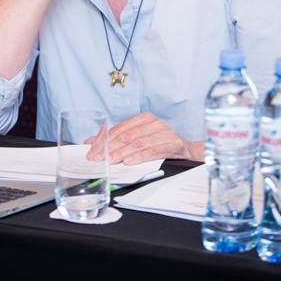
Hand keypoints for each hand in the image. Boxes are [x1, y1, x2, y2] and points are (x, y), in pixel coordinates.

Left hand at [87, 112, 203, 164]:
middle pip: (126, 136)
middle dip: (108, 148)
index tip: (91, 150)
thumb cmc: (161, 144)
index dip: (103, 140)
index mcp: (143, 118)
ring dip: (121, 153)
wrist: (189, 150)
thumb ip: (118, 139)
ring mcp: (163, 132)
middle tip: (96, 158)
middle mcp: (152, 122)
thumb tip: (91, 141)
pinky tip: (129, 161)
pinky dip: (139, 156)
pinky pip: (152, 150)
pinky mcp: (172, 143)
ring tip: (109, 161)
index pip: (118, 129)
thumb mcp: (140, 138)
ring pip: (137, 143)